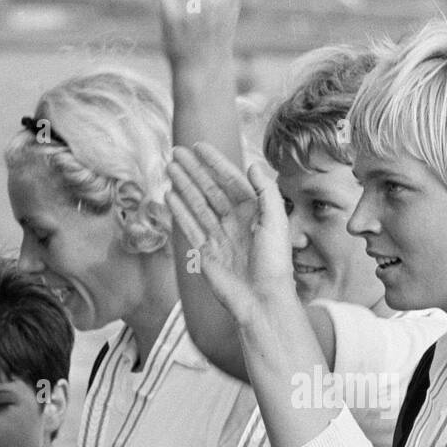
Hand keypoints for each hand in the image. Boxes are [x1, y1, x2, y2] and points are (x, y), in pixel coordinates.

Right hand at [167, 144, 294, 325]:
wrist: (262, 301)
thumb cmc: (274, 265)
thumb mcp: (277, 223)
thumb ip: (266, 192)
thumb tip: (253, 165)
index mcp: (254, 212)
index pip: (231, 180)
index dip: (215, 162)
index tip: (199, 146)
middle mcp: (235, 222)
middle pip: (210, 189)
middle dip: (194, 170)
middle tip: (177, 151)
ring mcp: (218, 236)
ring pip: (197, 205)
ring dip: (184, 185)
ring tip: (169, 167)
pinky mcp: (205, 253)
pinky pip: (190, 226)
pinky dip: (179, 211)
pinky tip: (170, 195)